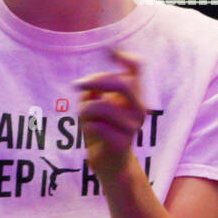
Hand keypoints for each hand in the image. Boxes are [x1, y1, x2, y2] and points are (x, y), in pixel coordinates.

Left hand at [75, 50, 145, 176]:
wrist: (110, 166)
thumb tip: (89, 84)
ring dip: (85, 108)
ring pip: (103, 106)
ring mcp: (133, 127)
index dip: (125, 56)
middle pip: (123, 84)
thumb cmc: (101, 131)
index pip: (138, 69)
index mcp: (135, 97)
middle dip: (96, 80)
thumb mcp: (95, 105)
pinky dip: (86, 126)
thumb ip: (93, 90)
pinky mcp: (122, 143)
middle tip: (77, 85)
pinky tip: (88, 131)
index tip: (109, 52)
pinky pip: (97, 126)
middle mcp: (139, 109)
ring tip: (82, 116)